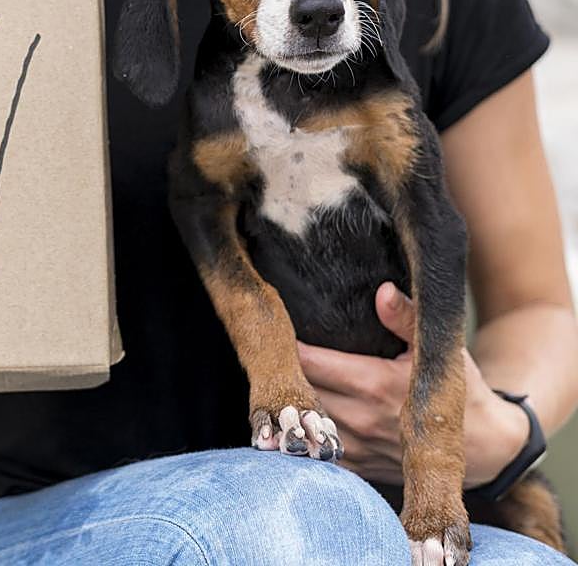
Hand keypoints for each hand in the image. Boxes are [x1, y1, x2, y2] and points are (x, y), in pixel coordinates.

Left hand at [297, 282, 529, 486]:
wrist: (486, 448)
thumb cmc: (458, 391)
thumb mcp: (437, 350)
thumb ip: (405, 318)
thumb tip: (381, 291)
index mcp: (374, 383)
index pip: (309, 361)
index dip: (288, 346)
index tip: (277, 330)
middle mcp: (361, 418)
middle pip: (299, 390)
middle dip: (284, 372)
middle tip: (272, 352)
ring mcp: (358, 446)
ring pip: (302, 421)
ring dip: (291, 403)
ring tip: (282, 380)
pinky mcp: (360, 467)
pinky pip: (317, 450)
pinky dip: (304, 433)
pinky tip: (298, 416)